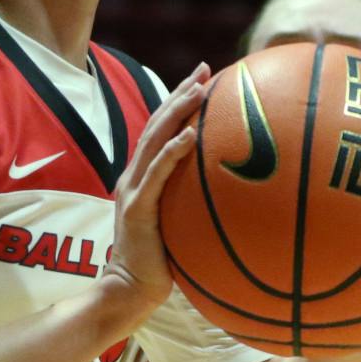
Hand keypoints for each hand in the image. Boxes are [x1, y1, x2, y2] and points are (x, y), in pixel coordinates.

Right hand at [100, 62, 208, 322]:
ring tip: (198, 90)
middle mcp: (133, 176)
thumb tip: (232, 196)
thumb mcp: (179, 226)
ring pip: (154, 141)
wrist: (128, 292)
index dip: (179, 101)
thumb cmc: (159, 266)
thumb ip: (193, 206)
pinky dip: (172, 153)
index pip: (161, 130)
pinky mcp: (135, 209)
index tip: (204, 78)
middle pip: (157, 125)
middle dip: (180, 94)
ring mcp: (131, 191)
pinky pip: (156, 176)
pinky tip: (191, 136)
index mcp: (142, 178)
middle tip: (205, 69)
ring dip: (177, 112)